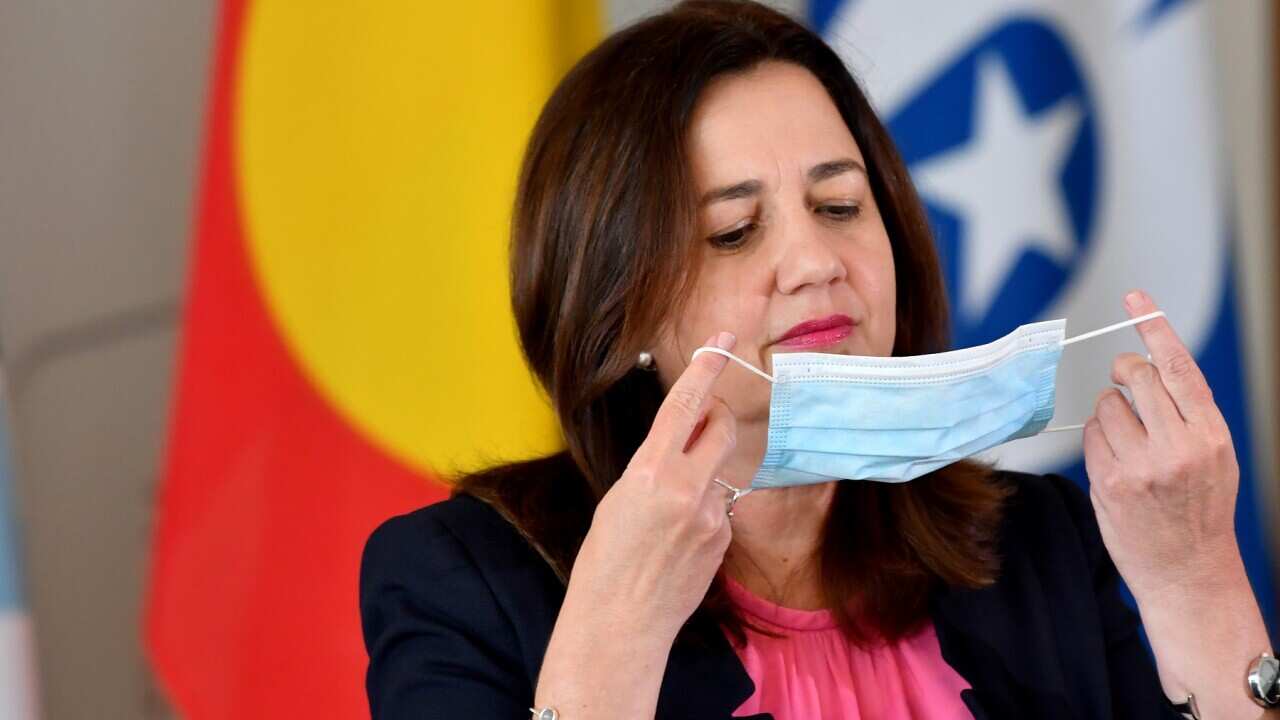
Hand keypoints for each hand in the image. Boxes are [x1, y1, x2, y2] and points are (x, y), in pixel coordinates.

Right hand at [565, 331, 738, 640]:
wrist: (619, 623)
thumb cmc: (604, 562)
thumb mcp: (617, 499)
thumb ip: (654, 467)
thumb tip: (682, 447)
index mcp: (649, 472)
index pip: (685, 406)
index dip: (707, 368)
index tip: (724, 342)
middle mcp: (686, 489)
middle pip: (723, 430)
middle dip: (717, 420)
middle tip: (701, 426)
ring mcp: (711, 517)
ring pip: (722, 473)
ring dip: (704, 477)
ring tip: (670, 515)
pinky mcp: (723, 542)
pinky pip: (722, 510)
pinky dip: (706, 513)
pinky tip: (679, 542)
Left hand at [1082, 289, 1243, 599]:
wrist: (1188, 573)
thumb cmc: (1198, 509)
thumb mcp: (1214, 457)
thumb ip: (1187, 413)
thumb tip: (1149, 368)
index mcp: (1211, 434)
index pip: (1180, 368)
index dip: (1155, 328)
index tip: (1135, 300)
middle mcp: (1179, 446)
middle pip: (1134, 377)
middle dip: (1123, 373)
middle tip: (1125, 383)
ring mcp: (1142, 465)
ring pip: (1106, 405)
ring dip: (1110, 414)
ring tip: (1130, 445)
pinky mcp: (1109, 481)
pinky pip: (1091, 435)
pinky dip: (1098, 441)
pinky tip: (1116, 465)